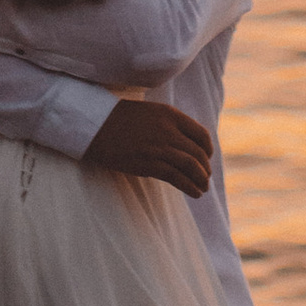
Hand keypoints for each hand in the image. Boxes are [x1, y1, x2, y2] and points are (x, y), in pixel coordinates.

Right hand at [82, 98, 214, 197]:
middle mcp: (169, 130)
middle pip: (198, 153)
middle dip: (205, 169)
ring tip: (203, 188)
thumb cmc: (120, 119)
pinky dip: (190, 186)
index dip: (208, 149)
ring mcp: (159, 147)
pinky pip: (177, 177)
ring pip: (191, 166)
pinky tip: (195, 193)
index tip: (207, 158)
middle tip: (205, 177)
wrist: (96, 125)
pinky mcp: (149, 164)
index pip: (201, 134)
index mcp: (171, 115)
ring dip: (201, 180)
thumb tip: (186, 143)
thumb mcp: (151, 112)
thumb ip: (170, 124)